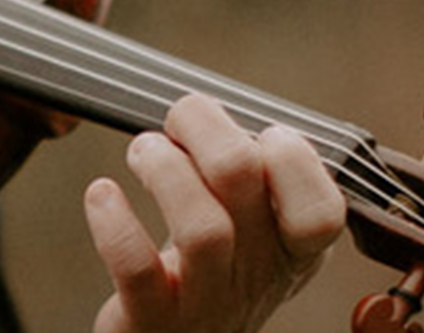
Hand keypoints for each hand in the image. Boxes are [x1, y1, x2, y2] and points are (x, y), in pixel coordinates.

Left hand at [83, 93, 346, 332]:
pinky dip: (115, 223)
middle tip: (178, 118)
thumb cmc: (214, 271)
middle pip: (244, 181)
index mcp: (293, 250)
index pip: (322, 208)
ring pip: (202, 227)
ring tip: (144, 150)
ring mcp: (208, 301)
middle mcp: (258, 276)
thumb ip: (252, 177)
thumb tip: (210, 111)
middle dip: (205, 128)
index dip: (294, 158)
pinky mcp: (152, 320)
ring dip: (164, 168)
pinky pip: (137, 269)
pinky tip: (101, 195)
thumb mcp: (254, 231)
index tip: (263, 133)